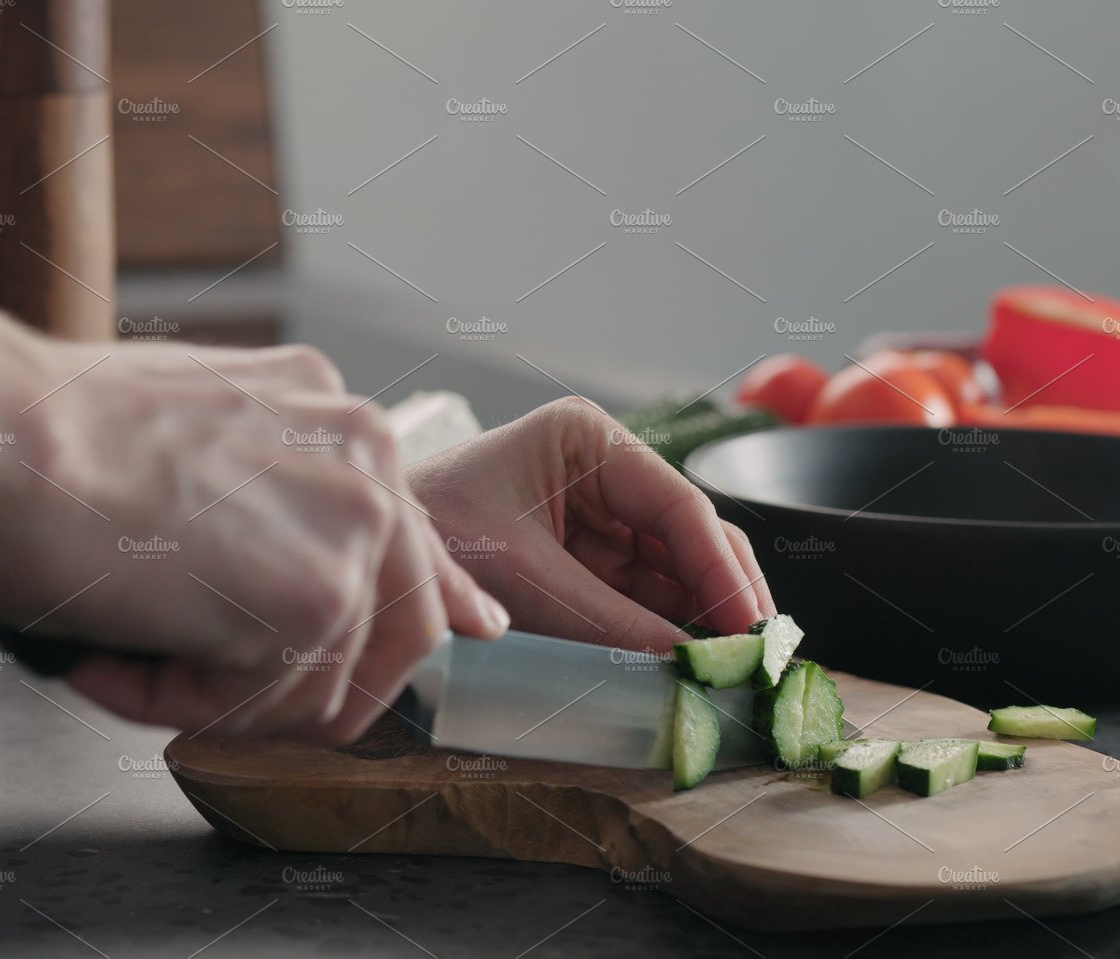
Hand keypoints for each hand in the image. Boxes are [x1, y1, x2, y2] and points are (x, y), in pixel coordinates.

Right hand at [0, 339, 506, 742]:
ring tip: (125, 640)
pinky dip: (177, 704)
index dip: (437, 602)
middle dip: (298, 683)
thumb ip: (289, 502)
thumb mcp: (199, 446)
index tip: (470, 629)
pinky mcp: (318, 597)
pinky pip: (262, 709)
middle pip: (400, 630)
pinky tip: (117, 645)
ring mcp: (355, 525)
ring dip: (218, 694)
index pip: (414, 537)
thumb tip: (353, 574)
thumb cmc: (50, 438)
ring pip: (323, 687)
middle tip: (196, 679)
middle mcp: (369, 457)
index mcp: (339, 418)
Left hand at [408, 397, 774, 650]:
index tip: (754, 629)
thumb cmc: (424, 540)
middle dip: (727, 596)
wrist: (360, 561)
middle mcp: (602, 470)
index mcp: (587, 440)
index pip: (679, 506)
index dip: (723, 572)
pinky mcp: (585, 560)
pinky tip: (697, 665)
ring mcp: (597, 516)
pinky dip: (672, 632)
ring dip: (706, 620)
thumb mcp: (525, 580)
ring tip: (739, 671)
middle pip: (691, 537)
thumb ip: (612, 622)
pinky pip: (645, 596)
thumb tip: (691, 663)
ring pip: (677, 571)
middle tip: (759, 658)